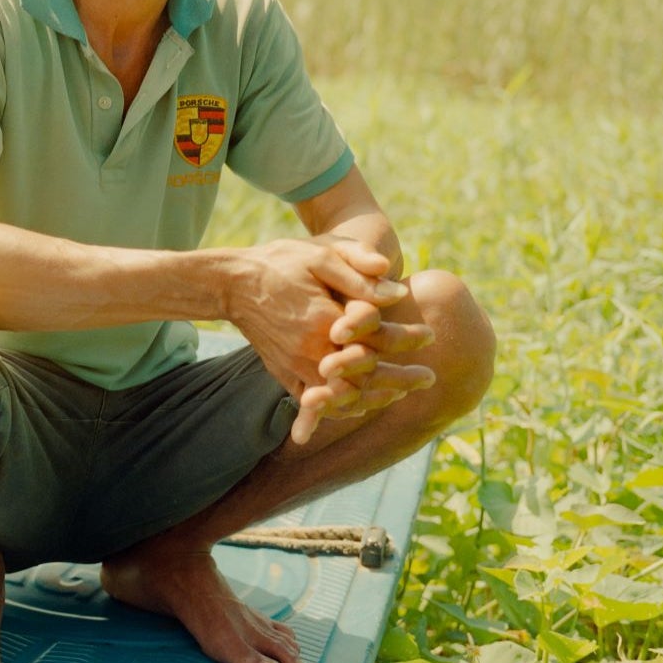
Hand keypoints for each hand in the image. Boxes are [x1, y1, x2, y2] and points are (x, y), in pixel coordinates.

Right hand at [226, 241, 429, 442]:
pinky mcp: (283, 374)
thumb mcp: (320, 255)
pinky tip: (358, 406)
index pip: (377, 337)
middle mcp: (311, 351)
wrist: (232, 283)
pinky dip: (340, 407)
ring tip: (400, 394)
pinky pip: (316, 401)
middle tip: (429, 378)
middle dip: (400, 378)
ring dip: (374, 396)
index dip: (406, 337)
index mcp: (325, 321)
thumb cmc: (279, 263)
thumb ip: (358, 272)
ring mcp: (295, 366)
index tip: (431, 334)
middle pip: (366, 373)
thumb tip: (398, 291)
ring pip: (343, 394)